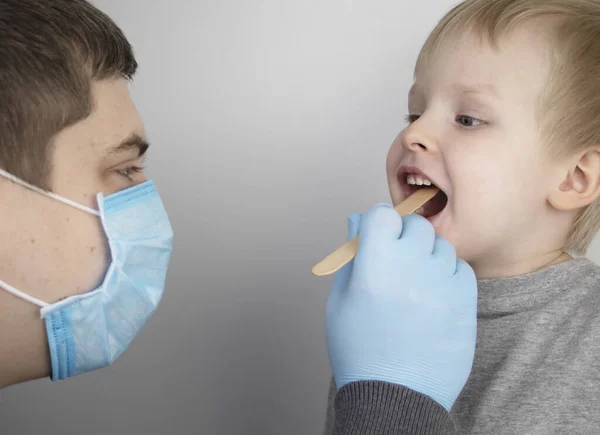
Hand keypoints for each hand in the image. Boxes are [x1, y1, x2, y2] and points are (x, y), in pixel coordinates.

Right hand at [326, 204, 476, 410]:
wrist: (395, 396)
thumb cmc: (360, 349)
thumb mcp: (341, 300)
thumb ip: (351, 256)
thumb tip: (357, 221)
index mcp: (374, 266)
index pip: (382, 214)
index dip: (377, 222)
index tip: (377, 233)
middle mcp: (411, 268)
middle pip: (415, 224)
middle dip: (403, 235)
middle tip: (395, 260)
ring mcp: (442, 284)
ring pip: (440, 245)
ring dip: (426, 255)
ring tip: (414, 283)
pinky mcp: (466, 302)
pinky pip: (461, 268)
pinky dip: (447, 274)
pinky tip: (432, 294)